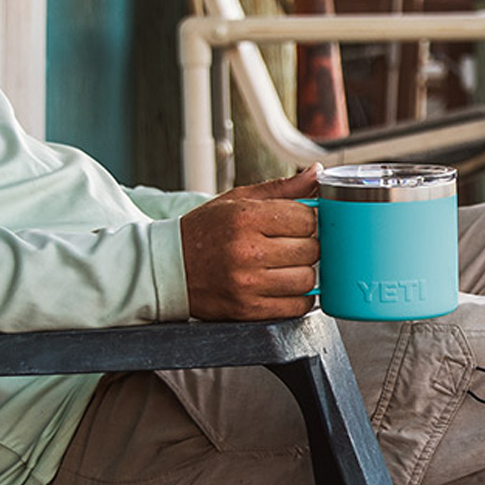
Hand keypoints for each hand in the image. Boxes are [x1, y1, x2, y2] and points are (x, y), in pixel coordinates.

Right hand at [180, 167, 318, 320]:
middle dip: (307, 246)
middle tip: (292, 245)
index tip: (298, 224)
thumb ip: (281, 189)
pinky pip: (296, 307)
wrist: (168, 268)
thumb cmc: (205, 230)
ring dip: (304, 272)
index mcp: (244, 217)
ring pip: (307, 280)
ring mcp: (247, 284)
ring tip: (287, 265)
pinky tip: (285, 286)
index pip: (306, 219)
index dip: (308, 220)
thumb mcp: (238, 200)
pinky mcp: (248, 310)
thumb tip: (316, 173)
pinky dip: (299, 298)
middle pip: (310, 249)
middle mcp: (246, 251)